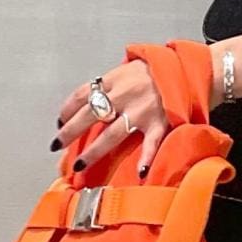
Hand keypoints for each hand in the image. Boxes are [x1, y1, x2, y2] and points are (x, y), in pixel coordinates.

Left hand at [52, 58, 170, 178]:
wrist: (185, 69)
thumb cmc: (154, 70)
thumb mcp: (127, 68)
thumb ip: (110, 83)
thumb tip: (87, 100)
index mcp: (114, 80)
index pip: (82, 95)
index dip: (67, 110)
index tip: (59, 122)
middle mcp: (124, 95)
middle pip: (89, 116)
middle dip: (70, 132)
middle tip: (56, 145)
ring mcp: (141, 112)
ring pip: (111, 135)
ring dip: (93, 152)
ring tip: (80, 165)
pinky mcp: (159, 123)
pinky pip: (150, 143)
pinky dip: (146, 158)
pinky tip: (139, 173)